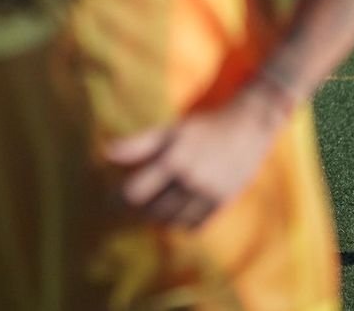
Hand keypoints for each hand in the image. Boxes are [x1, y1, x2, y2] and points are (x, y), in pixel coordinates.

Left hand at [104, 82, 292, 228]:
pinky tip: (173, 214)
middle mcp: (190, 181)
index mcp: (173, 161)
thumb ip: (137, 144)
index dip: (119, 199)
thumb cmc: (202, 128)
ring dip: (156, 219)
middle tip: (127, 208)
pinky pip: (195, 225)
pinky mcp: (222, 203)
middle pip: (152, 211)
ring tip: (148, 210)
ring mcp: (208, 195)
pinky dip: (180, 224)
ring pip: (173, 222)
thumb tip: (105, 153)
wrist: (248, 127)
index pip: (136, 193)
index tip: (110, 200)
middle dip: (136, 211)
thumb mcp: (168, 131)